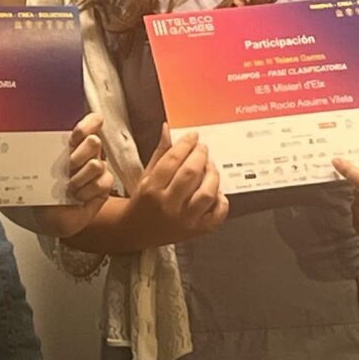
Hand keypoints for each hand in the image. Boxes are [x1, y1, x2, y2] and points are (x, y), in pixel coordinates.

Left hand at [31, 112, 112, 237]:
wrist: (46, 217)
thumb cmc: (42, 190)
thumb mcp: (38, 165)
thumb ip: (43, 149)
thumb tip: (37, 134)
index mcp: (73, 142)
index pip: (91, 123)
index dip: (87, 126)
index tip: (73, 138)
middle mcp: (88, 154)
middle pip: (94, 142)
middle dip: (77, 156)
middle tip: (66, 169)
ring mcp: (97, 170)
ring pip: (96, 165)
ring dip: (78, 178)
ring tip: (68, 188)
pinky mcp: (104, 186)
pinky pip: (101, 183)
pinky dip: (86, 192)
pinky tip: (77, 197)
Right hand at [131, 124, 229, 244]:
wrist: (136, 230)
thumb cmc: (143, 201)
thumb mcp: (146, 175)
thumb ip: (161, 152)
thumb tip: (168, 128)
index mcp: (151, 189)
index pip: (172, 160)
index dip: (186, 144)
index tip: (193, 137)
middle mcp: (167, 205)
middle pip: (191, 173)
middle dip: (201, 155)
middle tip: (203, 149)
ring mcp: (183, 220)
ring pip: (207, 193)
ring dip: (212, 175)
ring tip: (210, 167)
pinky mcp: (196, 231)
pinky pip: (217, 215)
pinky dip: (222, 201)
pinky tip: (216, 192)